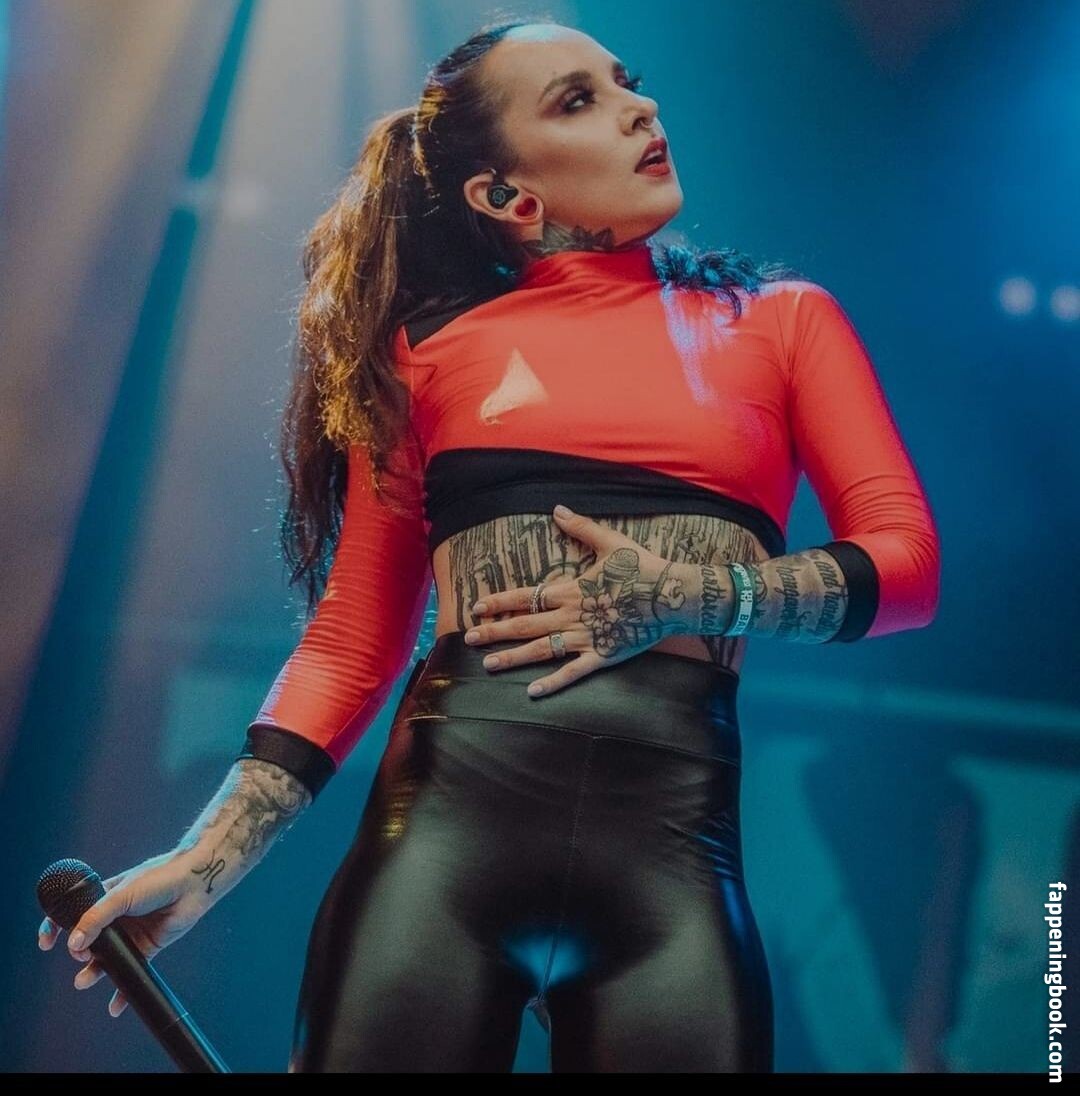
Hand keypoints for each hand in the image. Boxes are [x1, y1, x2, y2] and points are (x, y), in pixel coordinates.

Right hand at [37, 849, 214, 1016]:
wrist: (194, 883)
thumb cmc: (159, 878)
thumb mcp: (122, 894)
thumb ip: (96, 918)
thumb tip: (73, 943)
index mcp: (104, 898)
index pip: (72, 915)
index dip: (55, 928)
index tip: (47, 943)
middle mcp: (115, 918)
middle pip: (87, 942)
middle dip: (78, 952)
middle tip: (83, 954)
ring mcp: (130, 934)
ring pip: (105, 960)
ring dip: (92, 973)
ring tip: (84, 981)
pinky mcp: (147, 948)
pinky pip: (131, 971)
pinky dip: (122, 991)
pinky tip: (114, 1007)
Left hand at [464, 504, 696, 696]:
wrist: (674, 595)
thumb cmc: (643, 567)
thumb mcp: (611, 542)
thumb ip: (581, 528)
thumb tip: (557, 509)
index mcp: (570, 589)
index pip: (525, 596)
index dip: (499, 601)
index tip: (477, 606)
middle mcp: (572, 615)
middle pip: (525, 624)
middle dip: (495, 631)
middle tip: (469, 638)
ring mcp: (586, 637)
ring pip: (542, 650)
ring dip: (513, 657)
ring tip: (488, 664)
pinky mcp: (603, 656)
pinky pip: (573, 672)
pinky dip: (552, 682)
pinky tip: (532, 692)